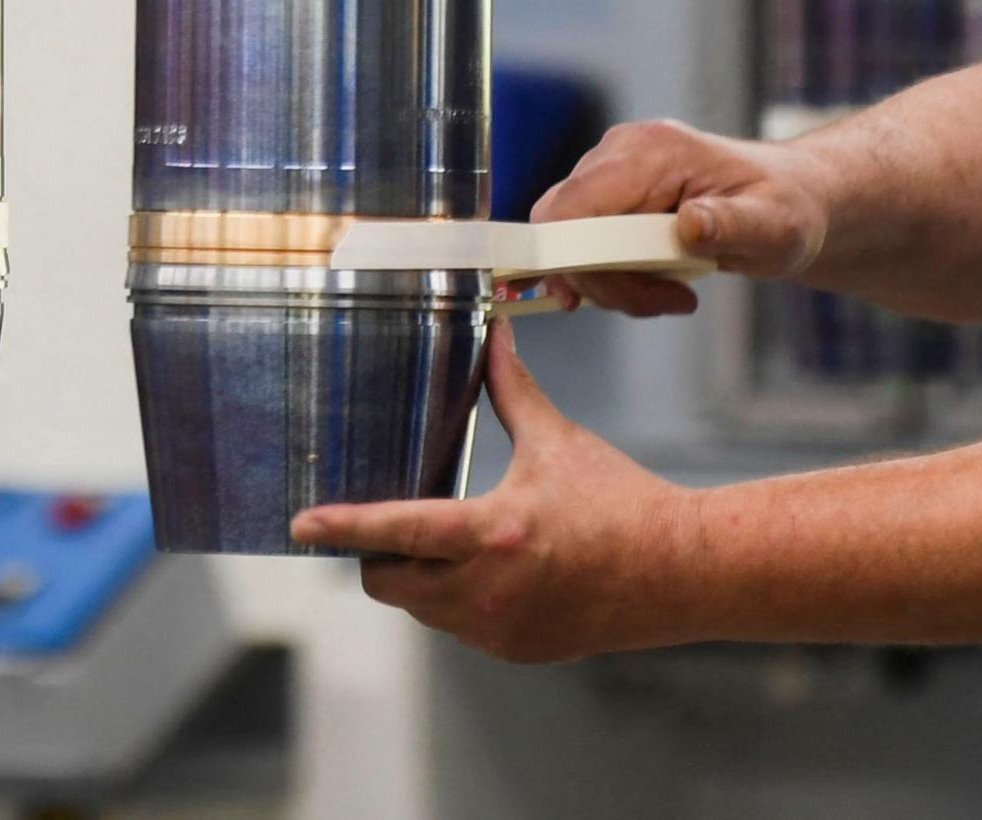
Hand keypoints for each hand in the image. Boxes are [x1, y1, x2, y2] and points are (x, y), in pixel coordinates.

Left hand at [289, 326, 696, 664]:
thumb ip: (510, 389)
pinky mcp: (516, 650)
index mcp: (493, 535)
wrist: (683, 572)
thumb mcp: (558, 441)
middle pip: (388, 581)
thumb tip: (492, 330)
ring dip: (416, 578)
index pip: (396, 532)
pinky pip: (458, 628)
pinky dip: (455, 600)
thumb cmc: (622, 502)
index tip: (299, 523)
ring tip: (442, 541)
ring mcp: (500, 630)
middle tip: (384, 523)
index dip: (343, 526)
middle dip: (376, 554)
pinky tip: (484, 571)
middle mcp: (487, 592)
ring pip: (421, 608)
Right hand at [523, 116, 828, 314]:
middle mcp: (620, 151)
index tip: (608, 298)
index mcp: (652, 151)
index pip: (572, 204)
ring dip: (612, 282)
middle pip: (561, 227)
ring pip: (568, 240)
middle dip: (601, 278)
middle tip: (663, 302)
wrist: (793, 199)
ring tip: (673, 296)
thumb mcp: (775, 226)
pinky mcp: (611, 193)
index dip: (569, 256)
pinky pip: (583, 242)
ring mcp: (611, 170)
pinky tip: (650, 287)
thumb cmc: (787, 209)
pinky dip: (611, 274)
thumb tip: (689, 223)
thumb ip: (731, 225)